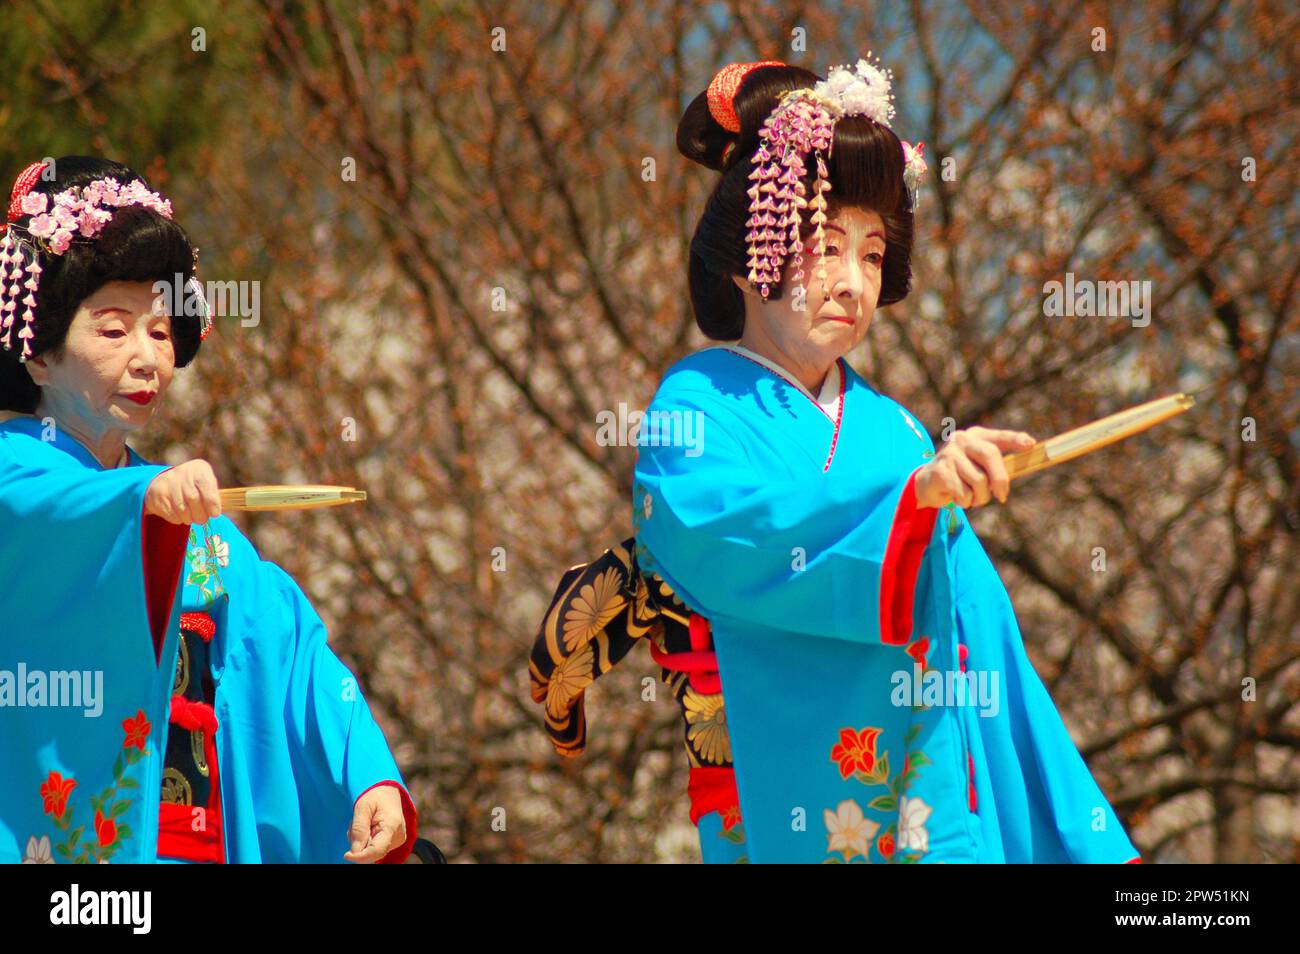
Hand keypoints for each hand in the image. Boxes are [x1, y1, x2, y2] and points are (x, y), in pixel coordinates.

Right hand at [144, 459, 221, 524]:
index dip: (212, 501)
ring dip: (190, 518)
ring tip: (192, 517)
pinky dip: (179, 519)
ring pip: (182, 509)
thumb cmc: (195, 487)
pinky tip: (180, 514)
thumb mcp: (207, 485)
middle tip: (203, 520)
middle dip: (201, 514)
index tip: (215, 514)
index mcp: (198, 468)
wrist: (166, 483)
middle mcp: (182, 472)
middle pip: (193, 498)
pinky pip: (171, 513)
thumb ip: (213, 496)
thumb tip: (215, 512)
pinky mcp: (158, 495)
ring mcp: (168, 483)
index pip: (206, 483)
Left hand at [345, 784, 407, 862]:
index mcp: (392, 826)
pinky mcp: (394, 841)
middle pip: (373, 852)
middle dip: (359, 843)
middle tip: (355, 823)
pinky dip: (366, 840)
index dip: (360, 857)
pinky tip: (367, 826)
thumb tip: (355, 851)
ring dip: (362, 840)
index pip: (376, 851)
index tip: (346, 855)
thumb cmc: (374, 795)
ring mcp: (397, 839)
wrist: (386, 790)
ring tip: (363, 822)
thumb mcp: (362, 807)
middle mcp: (398, 836)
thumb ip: (359, 829)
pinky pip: (375, 847)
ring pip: (372, 851)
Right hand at [914, 427, 1035, 508]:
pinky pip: (964, 492)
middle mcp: (961, 440)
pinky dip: (965, 501)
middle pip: (990, 455)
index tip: (1030, 444)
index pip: (998, 437)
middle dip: (1000, 480)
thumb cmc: (960, 476)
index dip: (1014, 440)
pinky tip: (956, 497)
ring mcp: (949, 454)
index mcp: (974, 436)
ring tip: (971, 498)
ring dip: (979, 497)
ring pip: (979, 480)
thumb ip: (997, 466)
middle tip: (1002, 496)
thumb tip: (1025, 464)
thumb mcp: (979, 467)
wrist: (926, 485)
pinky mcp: (940, 471)